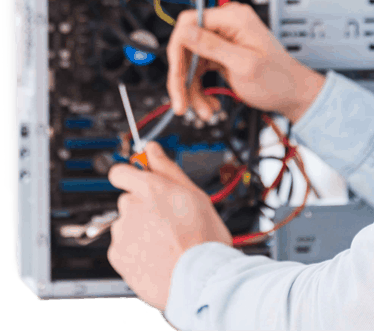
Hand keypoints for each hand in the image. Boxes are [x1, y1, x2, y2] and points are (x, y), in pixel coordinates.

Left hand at [107, 141, 232, 311]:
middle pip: (128, 199)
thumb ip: (168, 169)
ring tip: (163, 240)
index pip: (121, 171)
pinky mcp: (117, 255)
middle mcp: (132, 207)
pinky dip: (134, 249)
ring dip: (138, 228)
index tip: (137, 179)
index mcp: (152, 188)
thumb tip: (153, 149)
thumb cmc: (203, 238)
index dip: (129, 175)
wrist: (198, 278)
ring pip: (125, 223)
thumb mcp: (195, 194)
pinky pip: (122, 246)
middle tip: (165, 218)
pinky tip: (154, 253)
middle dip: (142, 206)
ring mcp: (123, 232)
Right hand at [166, 1, 325, 122]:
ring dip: (191, 89)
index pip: (189, 22)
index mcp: (234, 18)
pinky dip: (199, 89)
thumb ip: (213, 46)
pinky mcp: (221, 54)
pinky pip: (199, 70)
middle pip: (186, 46)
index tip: (176, 74)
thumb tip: (184, 30)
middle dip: (183, 78)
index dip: (178, 49)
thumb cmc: (277, 79)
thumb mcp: (243, 64)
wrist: (293, 94)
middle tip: (182, 104)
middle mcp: (227, 25)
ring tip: (204, 111)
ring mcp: (223, 39)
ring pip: (190, 62)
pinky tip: (209, 104)